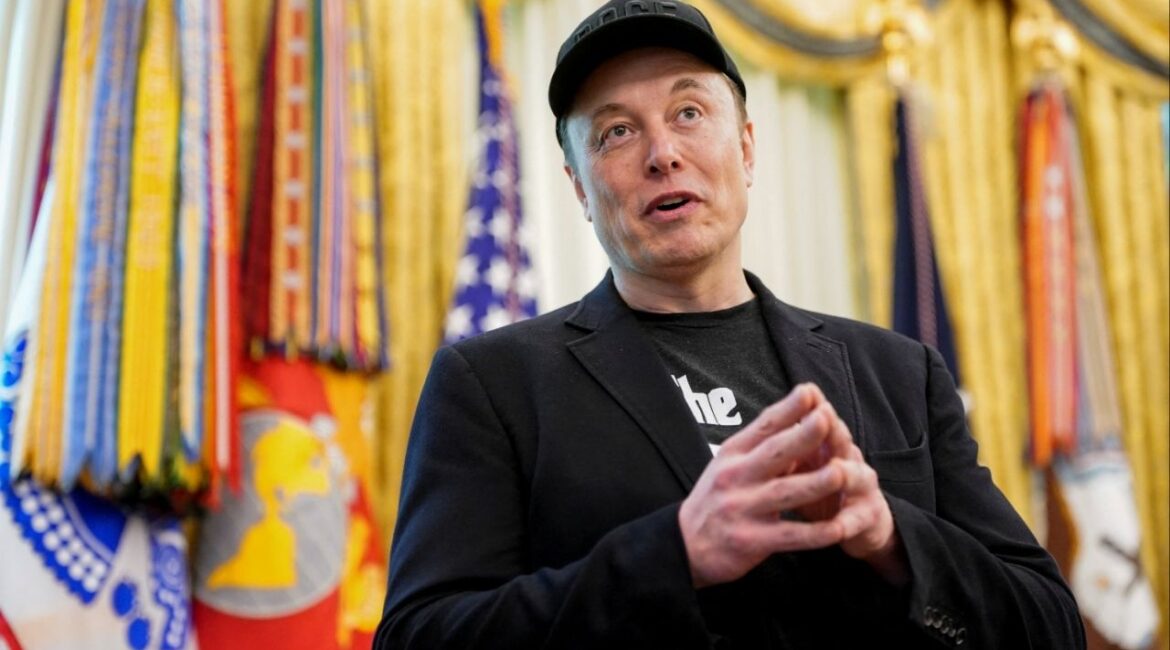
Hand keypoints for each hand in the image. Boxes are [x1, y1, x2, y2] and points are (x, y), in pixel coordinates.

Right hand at [679, 384, 854, 587]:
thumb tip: (801, 425)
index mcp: (733, 454)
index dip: (787, 409)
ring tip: (841, 473)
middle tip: (826, 420)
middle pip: (773, 454)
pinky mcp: (750, 541)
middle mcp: (735, 477)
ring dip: (814, 483)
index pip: (762, 427)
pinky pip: (788, 536)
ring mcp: (742, 509)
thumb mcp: (729, 465)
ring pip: (783, 493)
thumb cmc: (716, 499)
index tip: (810, 392)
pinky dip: (813, 534)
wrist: (685, 545)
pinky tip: (837, 529)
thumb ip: (762, 448)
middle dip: (801, 436)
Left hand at [801, 403, 907, 585]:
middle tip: (822, 417)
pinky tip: (839, 527)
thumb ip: (785, 444)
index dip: (813, 407)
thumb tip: (758, 418)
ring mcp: (860, 488)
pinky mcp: (866, 518)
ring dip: (846, 473)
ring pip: (855, 477)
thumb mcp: (799, 464)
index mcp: (827, 444)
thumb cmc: (815, 488)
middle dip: (831, 430)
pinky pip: (856, 521)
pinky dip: (846, 524)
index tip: (805, 390)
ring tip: (837, 471)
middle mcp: (847, 459)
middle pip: (841, 441)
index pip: (821, 420)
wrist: (852, 525)